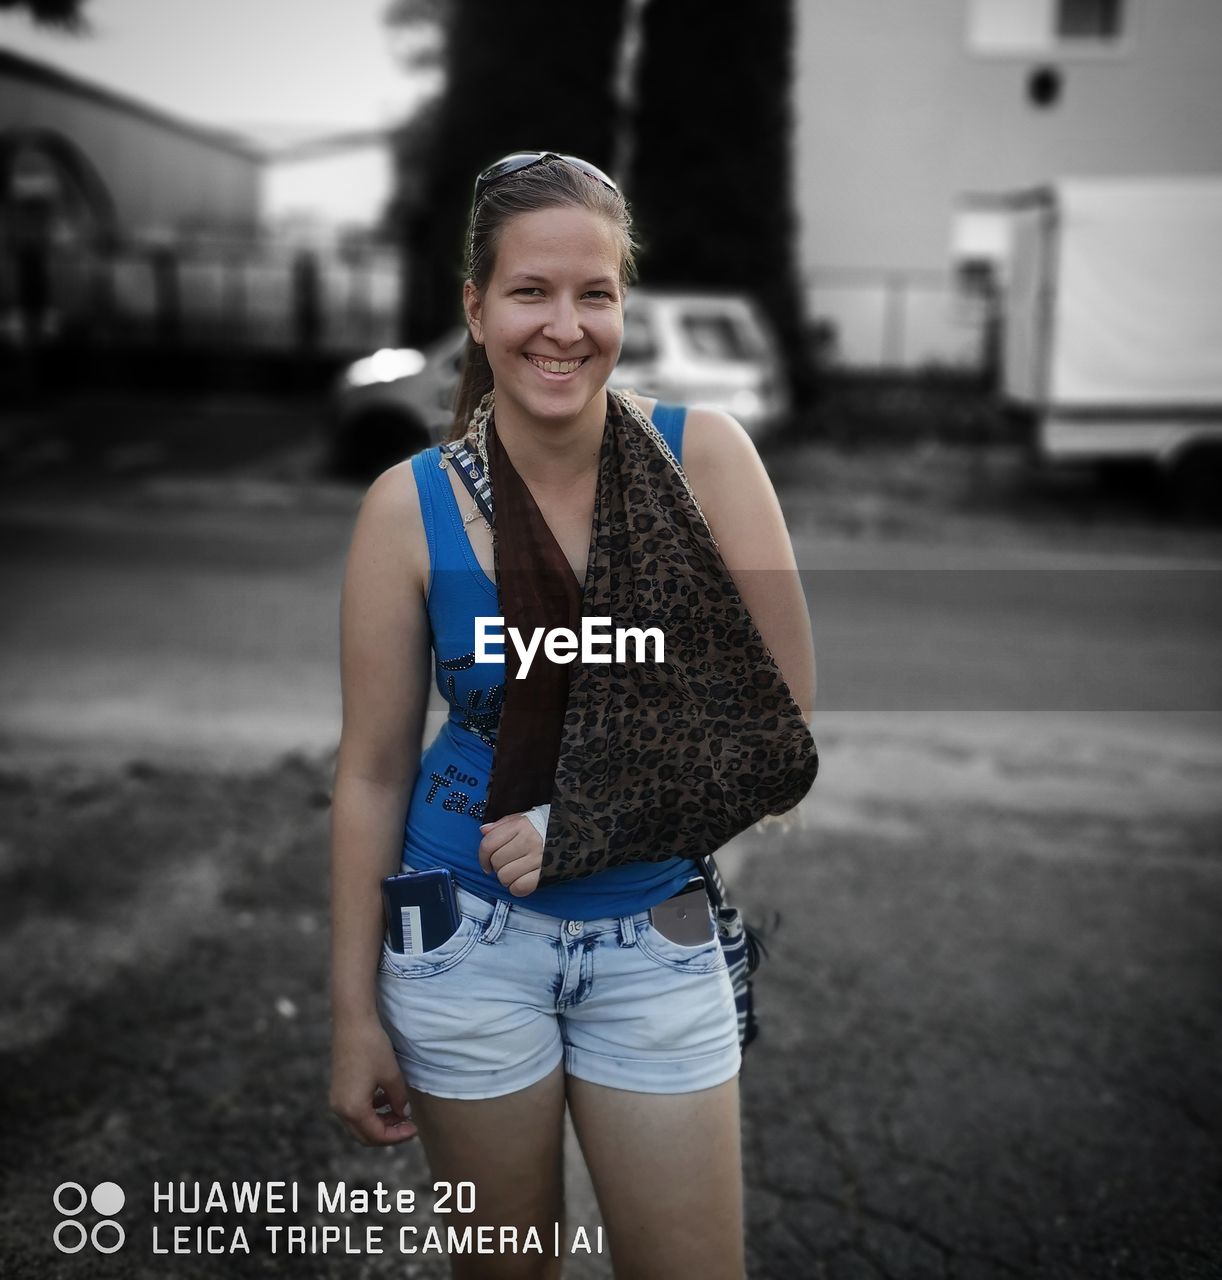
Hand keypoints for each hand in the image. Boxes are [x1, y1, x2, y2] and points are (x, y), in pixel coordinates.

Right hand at [330, 1016, 417, 1145]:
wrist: (352, 1022)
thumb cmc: (372, 1047)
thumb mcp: (392, 1075)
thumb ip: (398, 1100)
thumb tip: (403, 1114)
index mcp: (353, 1109)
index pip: (377, 1135)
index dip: (397, 1136)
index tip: (414, 1128)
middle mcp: (340, 1109)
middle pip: (365, 1135)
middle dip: (387, 1133)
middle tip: (407, 1125)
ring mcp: (337, 1099)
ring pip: (359, 1123)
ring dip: (379, 1122)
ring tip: (400, 1111)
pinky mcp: (338, 1089)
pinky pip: (354, 1110)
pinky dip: (370, 1111)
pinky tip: (386, 1099)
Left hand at [478, 813, 542, 896]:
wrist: (577, 832)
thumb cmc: (545, 826)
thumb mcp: (523, 818)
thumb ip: (502, 824)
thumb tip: (483, 831)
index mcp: (520, 825)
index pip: (489, 844)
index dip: (482, 857)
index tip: (487, 863)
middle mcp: (528, 840)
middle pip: (497, 862)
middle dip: (497, 868)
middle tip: (506, 866)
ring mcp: (538, 858)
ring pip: (506, 877)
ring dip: (507, 878)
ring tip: (516, 873)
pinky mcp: (545, 873)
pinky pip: (520, 887)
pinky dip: (517, 888)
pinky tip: (522, 881)